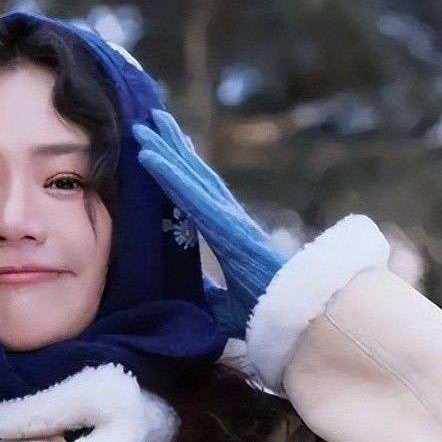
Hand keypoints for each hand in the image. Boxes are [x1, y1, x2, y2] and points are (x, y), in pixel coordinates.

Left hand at [132, 109, 291, 338]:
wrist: (297, 318)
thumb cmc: (269, 312)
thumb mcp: (222, 304)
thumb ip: (206, 291)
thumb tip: (185, 287)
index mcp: (227, 234)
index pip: (198, 196)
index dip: (182, 171)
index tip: (165, 150)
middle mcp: (227, 218)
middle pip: (194, 176)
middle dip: (172, 147)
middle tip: (148, 123)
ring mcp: (226, 218)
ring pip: (189, 176)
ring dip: (166, 149)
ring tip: (144, 126)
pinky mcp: (223, 224)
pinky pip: (189, 194)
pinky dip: (168, 172)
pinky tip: (148, 156)